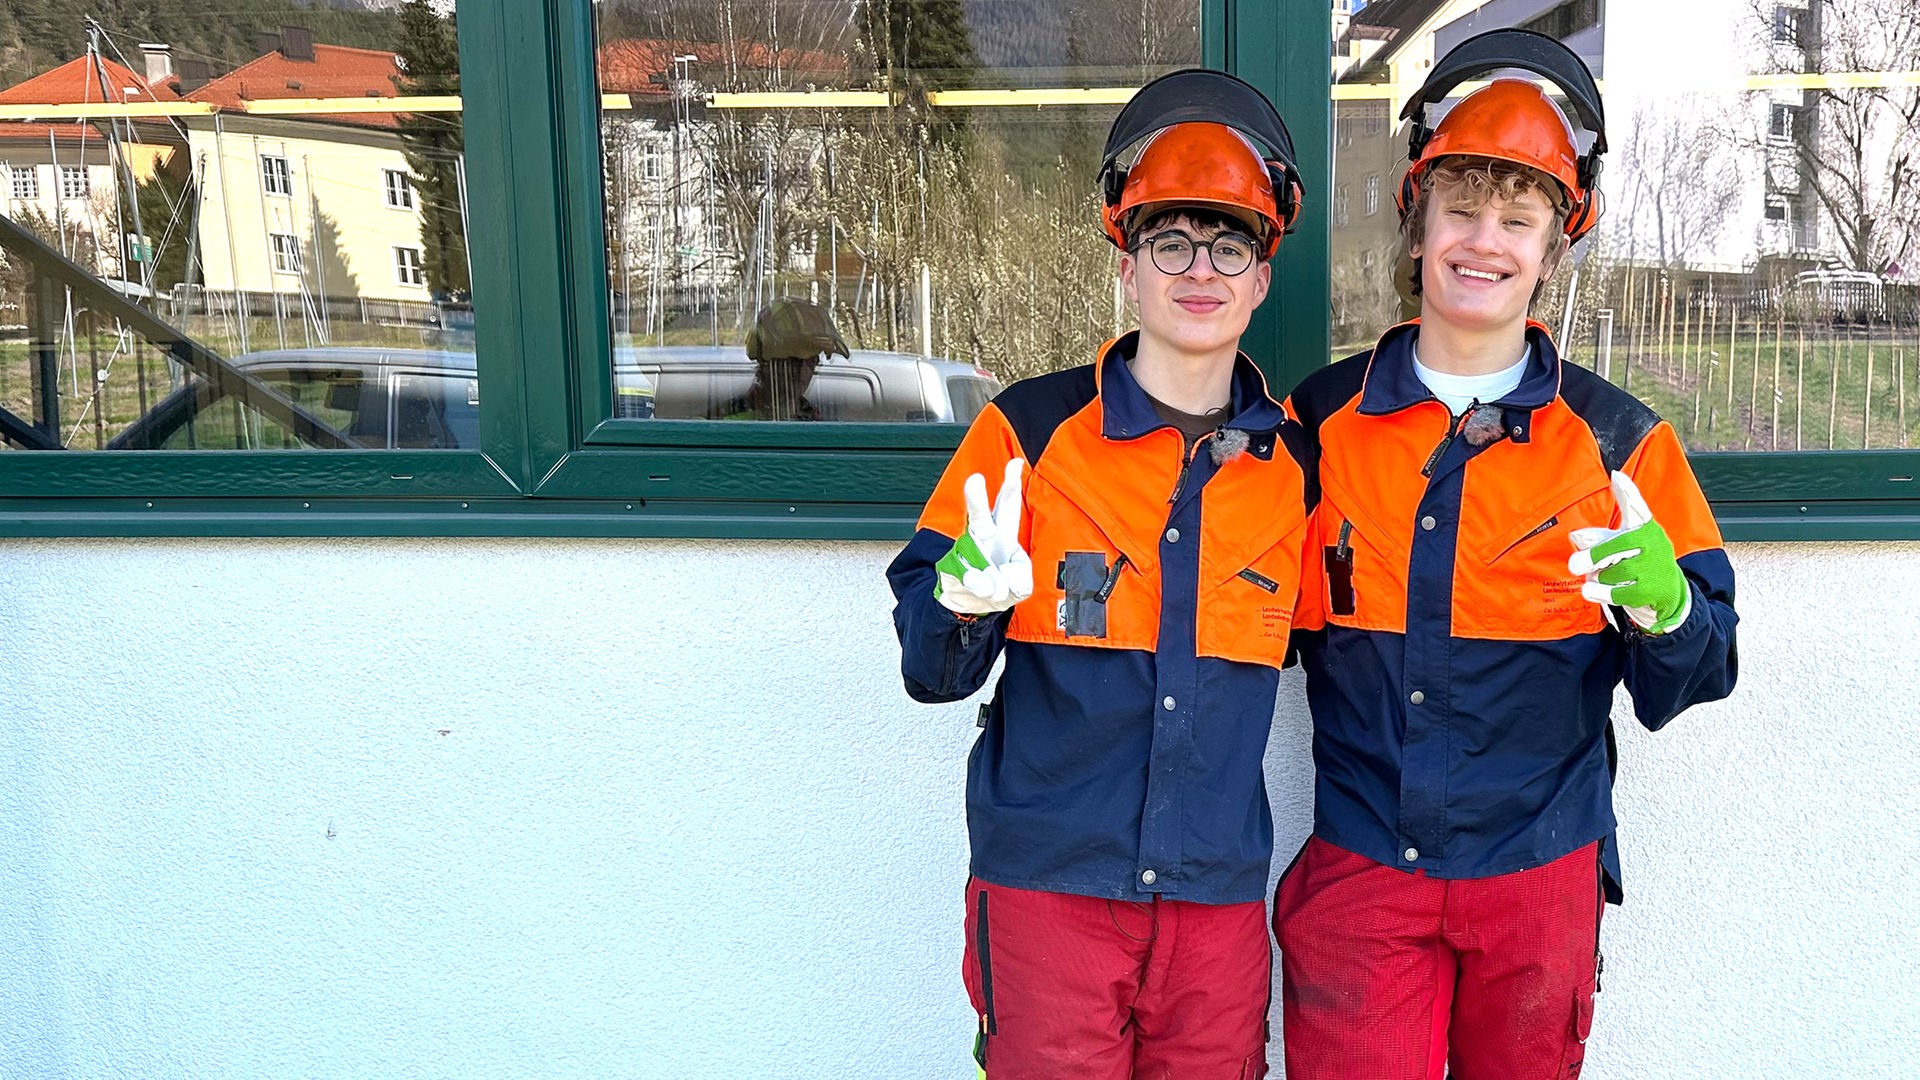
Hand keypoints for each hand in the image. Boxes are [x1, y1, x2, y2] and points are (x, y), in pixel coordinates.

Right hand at [934, 459, 1034, 615]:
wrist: (969, 606)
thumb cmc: (998, 588)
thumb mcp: (1020, 586)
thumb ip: (1019, 580)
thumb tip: (997, 583)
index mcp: (1002, 535)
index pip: (1007, 507)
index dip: (1011, 486)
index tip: (1014, 464)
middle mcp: (980, 540)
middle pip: (979, 517)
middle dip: (977, 500)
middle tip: (974, 480)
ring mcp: (963, 556)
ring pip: (967, 555)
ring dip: (981, 574)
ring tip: (992, 588)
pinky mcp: (950, 573)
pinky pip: (969, 583)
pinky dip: (981, 593)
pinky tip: (985, 595)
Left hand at [1567, 471, 1690, 634]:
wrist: (1667, 594)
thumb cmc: (1637, 562)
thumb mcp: (1621, 544)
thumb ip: (1598, 537)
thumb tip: (1577, 537)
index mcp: (1645, 527)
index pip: (1636, 508)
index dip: (1627, 493)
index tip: (1617, 477)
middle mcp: (1652, 544)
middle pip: (1610, 548)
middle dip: (1590, 558)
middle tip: (1575, 565)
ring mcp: (1651, 568)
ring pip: (1605, 572)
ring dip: (1595, 577)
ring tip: (1605, 576)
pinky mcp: (1647, 592)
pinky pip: (1607, 592)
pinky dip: (1595, 592)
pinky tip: (1598, 590)